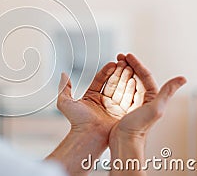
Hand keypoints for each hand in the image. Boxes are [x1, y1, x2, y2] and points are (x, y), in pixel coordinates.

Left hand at [49, 61, 138, 175]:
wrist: (87, 134)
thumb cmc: (76, 121)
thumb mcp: (65, 102)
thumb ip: (64, 87)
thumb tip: (63, 74)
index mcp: (92, 97)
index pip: (100, 80)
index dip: (106, 71)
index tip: (112, 63)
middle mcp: (104, 101)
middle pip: (113, 82)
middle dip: (118, 72)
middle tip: (123, 61)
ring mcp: (114, 107)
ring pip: (121, 88)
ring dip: (125, 77)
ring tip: (129, 67)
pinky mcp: (122, 113)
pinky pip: (128, 98)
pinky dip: (131, 88)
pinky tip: (132, 79)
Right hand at [109, 54, 186, 144]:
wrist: (124, 141)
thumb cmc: (139, 127)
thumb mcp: (156, 108)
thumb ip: (167, 92)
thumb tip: (182, 79)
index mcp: (152, 97)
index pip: (145, 75)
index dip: (137, 63)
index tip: (128, 55)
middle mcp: (142, 99)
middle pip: (135, 76)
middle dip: (127, 65)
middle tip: (119, 56)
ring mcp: (130, 102)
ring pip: (125, 81)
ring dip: (120, 71)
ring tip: (114, 64)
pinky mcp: (119, 106)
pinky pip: (117, 89)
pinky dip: (113, 81)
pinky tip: (109, 78)